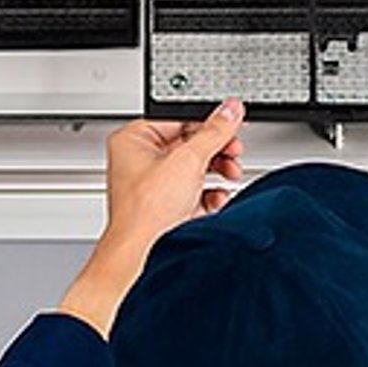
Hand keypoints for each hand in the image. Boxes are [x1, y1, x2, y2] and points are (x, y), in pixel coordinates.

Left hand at [58, 99, 246, 336]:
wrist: (143, 256)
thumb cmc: (145, 212)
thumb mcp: (187, 160)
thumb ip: (214, 132)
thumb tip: (230, 111)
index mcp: (134, 140)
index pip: (178, 119)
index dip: (208, 122)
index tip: (230, 122)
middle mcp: (140, 161)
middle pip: (189, 144)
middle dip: (217, 150)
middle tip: (233, 150)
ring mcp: (154, 186)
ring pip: (195, 169)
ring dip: (218, 171)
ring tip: (230, 174)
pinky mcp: (167, 207)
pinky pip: (195, 192)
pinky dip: (210, 194)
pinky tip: (217, 197)